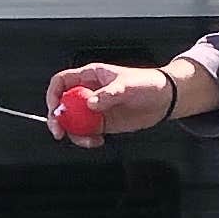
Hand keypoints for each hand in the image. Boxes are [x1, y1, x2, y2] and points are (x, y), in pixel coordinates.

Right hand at [48, 61, 178, 137]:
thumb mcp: (127, 85)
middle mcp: (88, 92)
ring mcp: (94, 109)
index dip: (54, 94)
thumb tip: (90, 103)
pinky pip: (86, 133)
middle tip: (60, 131)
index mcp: (90, 76)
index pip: (62, 82)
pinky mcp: (102, 123)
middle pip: (63, 105)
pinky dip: (87, 140)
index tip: (56, 108)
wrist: (165, 99)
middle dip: (58, 119)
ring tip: (87, 139)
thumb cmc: (148, 83)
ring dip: (74, 133)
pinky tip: (97, 141)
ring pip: (73, 122)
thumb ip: (108, 94)